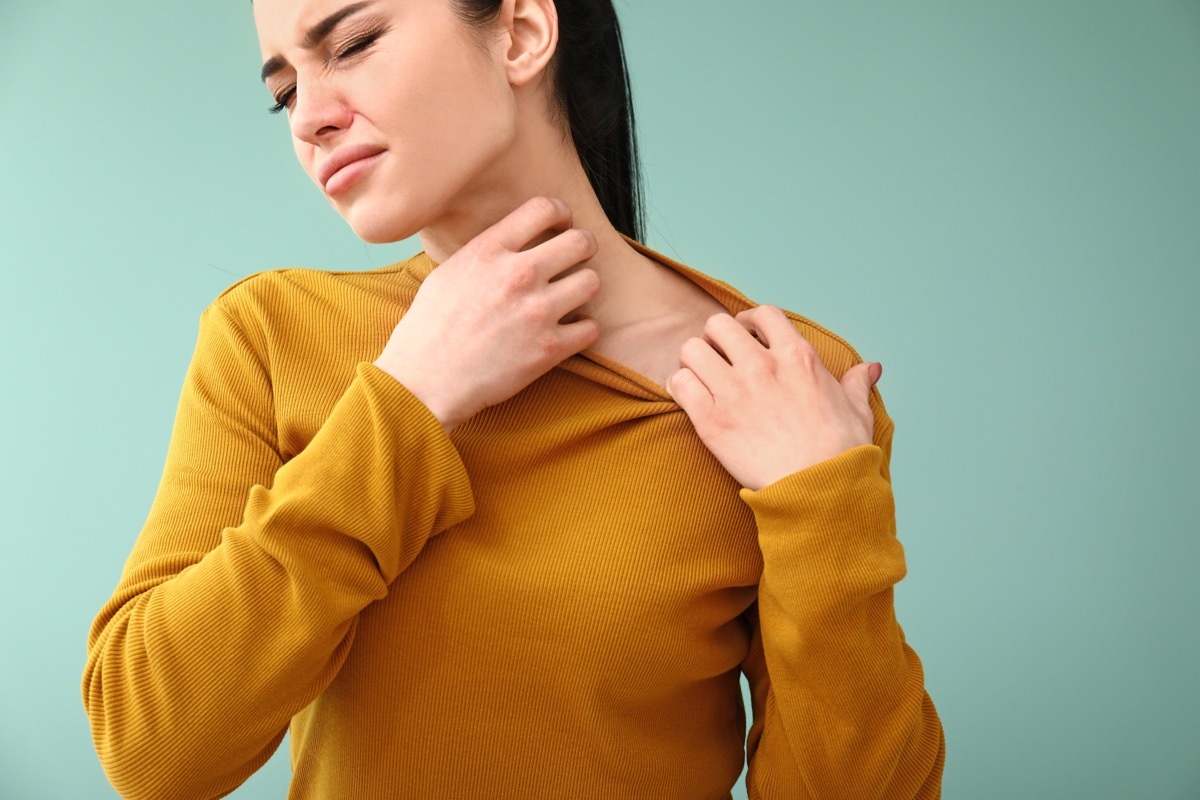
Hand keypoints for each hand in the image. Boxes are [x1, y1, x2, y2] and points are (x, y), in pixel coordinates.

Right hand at [373, 197, 600, 430]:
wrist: (424, 382)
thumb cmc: (430, 329)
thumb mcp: (449, 273)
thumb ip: (487, 252)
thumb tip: (514, 239)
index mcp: (489, 251)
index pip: (545, 208)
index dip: (561, 214)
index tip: (561, 227)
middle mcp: (517, 275)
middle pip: (581, 242)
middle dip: (583, 249)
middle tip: (576, 262)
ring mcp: (536, 312)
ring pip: (592, 282)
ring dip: (584, 290)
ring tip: (570, 299)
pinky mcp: (549, 349)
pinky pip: (591, 328)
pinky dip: (582, 331)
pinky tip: (567, 333)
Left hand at [666, 305, 880, 490]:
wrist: (820, 490)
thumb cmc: (841, 452)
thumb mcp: (857, 410)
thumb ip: (856, 383)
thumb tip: (870, 368)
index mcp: (797, 357)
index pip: (763, 314)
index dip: (749, 321)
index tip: (746, 336)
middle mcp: (762, 366)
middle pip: (718, 324)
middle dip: (715, 338)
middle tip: (718, 358)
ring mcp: (734, 391)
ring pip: (691, 349)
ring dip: (694, 362)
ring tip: (701, 378)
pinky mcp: (712, 420)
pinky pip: (679, 383)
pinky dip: (680, 387)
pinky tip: (691, 399)